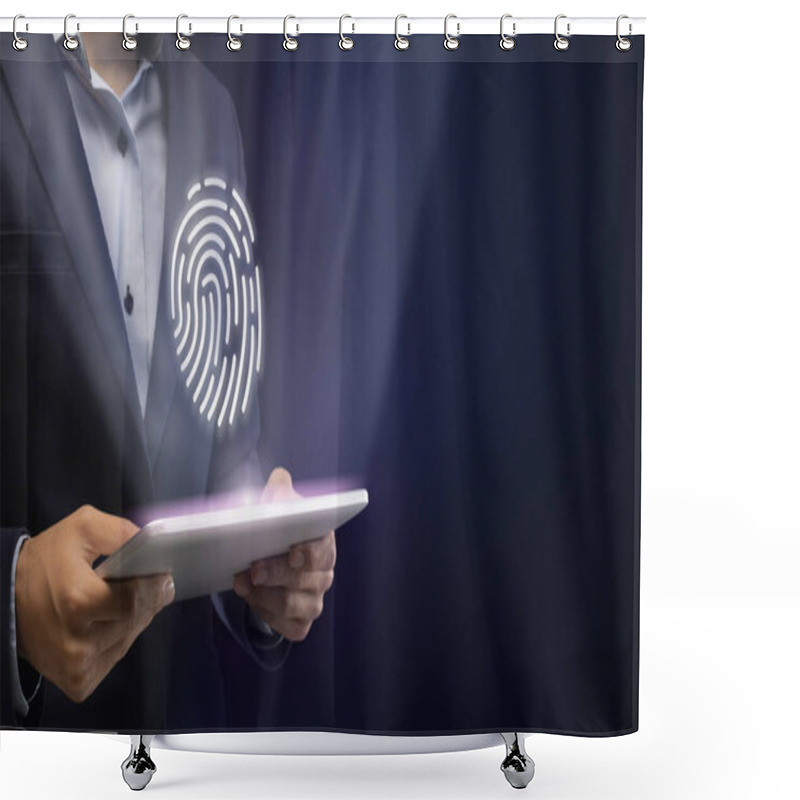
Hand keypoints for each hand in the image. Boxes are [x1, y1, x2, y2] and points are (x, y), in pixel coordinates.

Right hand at [14, 506, 173, 702]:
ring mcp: (76, 666)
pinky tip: (103, 623)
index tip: (161, 573)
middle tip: (145, 582)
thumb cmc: (44, 562)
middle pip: (137, 619)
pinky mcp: (77, 681)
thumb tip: (155, 545)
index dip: (153, 584)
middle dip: (147, 599)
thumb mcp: (82, 527)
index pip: (137, 598)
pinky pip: (116, 657)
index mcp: (77, 601)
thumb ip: (122, 531)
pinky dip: (116, 639)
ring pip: (130, 638)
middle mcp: (76, 641)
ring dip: (133, 619)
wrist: (4, 599)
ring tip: (117, 600)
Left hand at [233, 468, 335, 641]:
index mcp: (323, 544)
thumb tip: (279, 479)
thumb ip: (279, 492)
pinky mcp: (300, 622)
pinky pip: (289, 626)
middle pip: (305, 579)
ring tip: (241, 583)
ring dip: (265, 595)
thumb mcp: (276, 508)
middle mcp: (323, 574)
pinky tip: (251, 600)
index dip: (311, 552)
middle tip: (253, 568)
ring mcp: (314, 600)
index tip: (293, 551)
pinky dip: (267, 614)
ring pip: (294, 605)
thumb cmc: (276, 532)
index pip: (324, 549)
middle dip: (277, 574)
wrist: (268, 562)